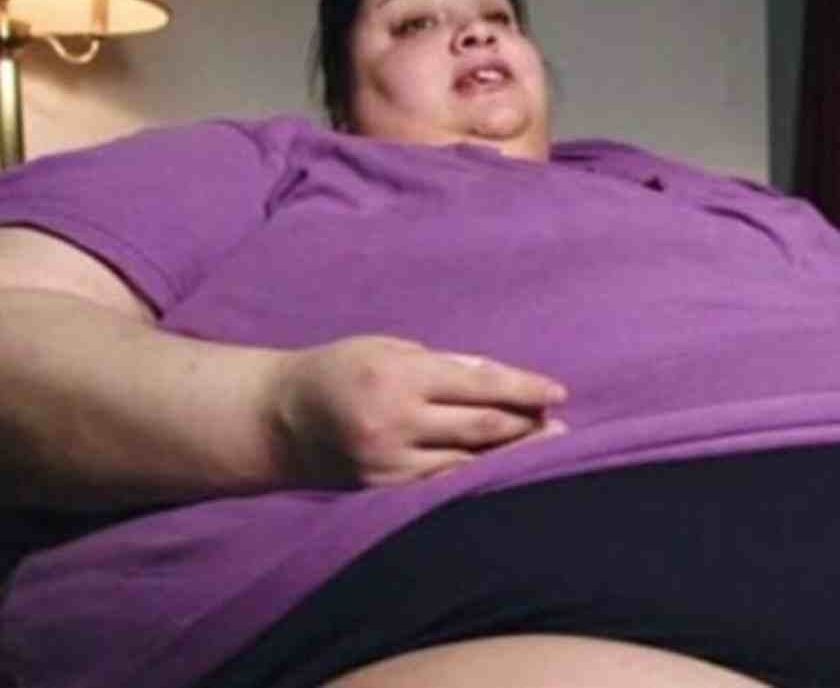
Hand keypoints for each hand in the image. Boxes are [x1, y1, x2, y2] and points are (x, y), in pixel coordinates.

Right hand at [272, 335, 568, 486]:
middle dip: (528, 426)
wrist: (278, 420)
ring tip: (546, 449)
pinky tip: (500, 473)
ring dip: (511, 456)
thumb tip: (503, 379)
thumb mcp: (391, 348)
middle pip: (482, 427)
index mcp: (401, 376)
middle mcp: (397, 421)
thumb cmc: (341, 370)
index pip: (480, 384)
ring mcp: (389, 461)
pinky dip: (475, 478)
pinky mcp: (382, 491)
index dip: (525, 390)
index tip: (560, 393)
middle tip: (561, 425)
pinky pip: (440, 485)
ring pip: (468, 463)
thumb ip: (447, 364)